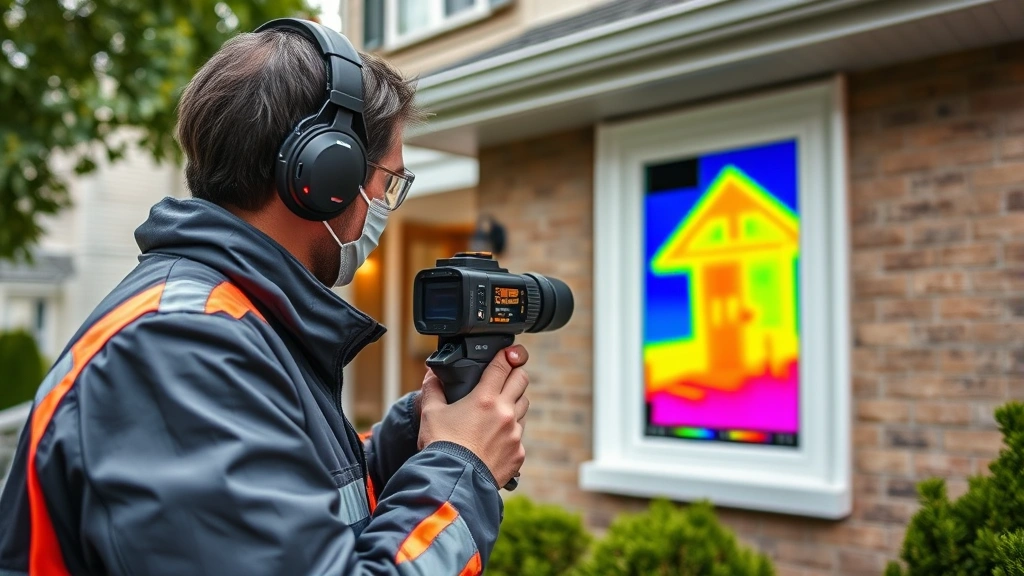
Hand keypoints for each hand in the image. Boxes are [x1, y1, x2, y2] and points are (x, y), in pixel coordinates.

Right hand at [418, 345, 529, 487]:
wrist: (453, 483)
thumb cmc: (440, 447)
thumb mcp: (430, 413)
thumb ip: (433, 389)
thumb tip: (431, 374)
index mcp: (484, 399)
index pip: (503, 365)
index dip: (507, 354)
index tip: (509, 352)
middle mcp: (505, 413)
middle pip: (522, 380)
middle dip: (516, 374)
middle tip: (507, 376)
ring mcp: (515, 434)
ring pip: (524, 408)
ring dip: (514, 404)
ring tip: (497, 411)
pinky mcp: (519, 454)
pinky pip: (520, 437)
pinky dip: (510, 434)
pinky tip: (495, 440)